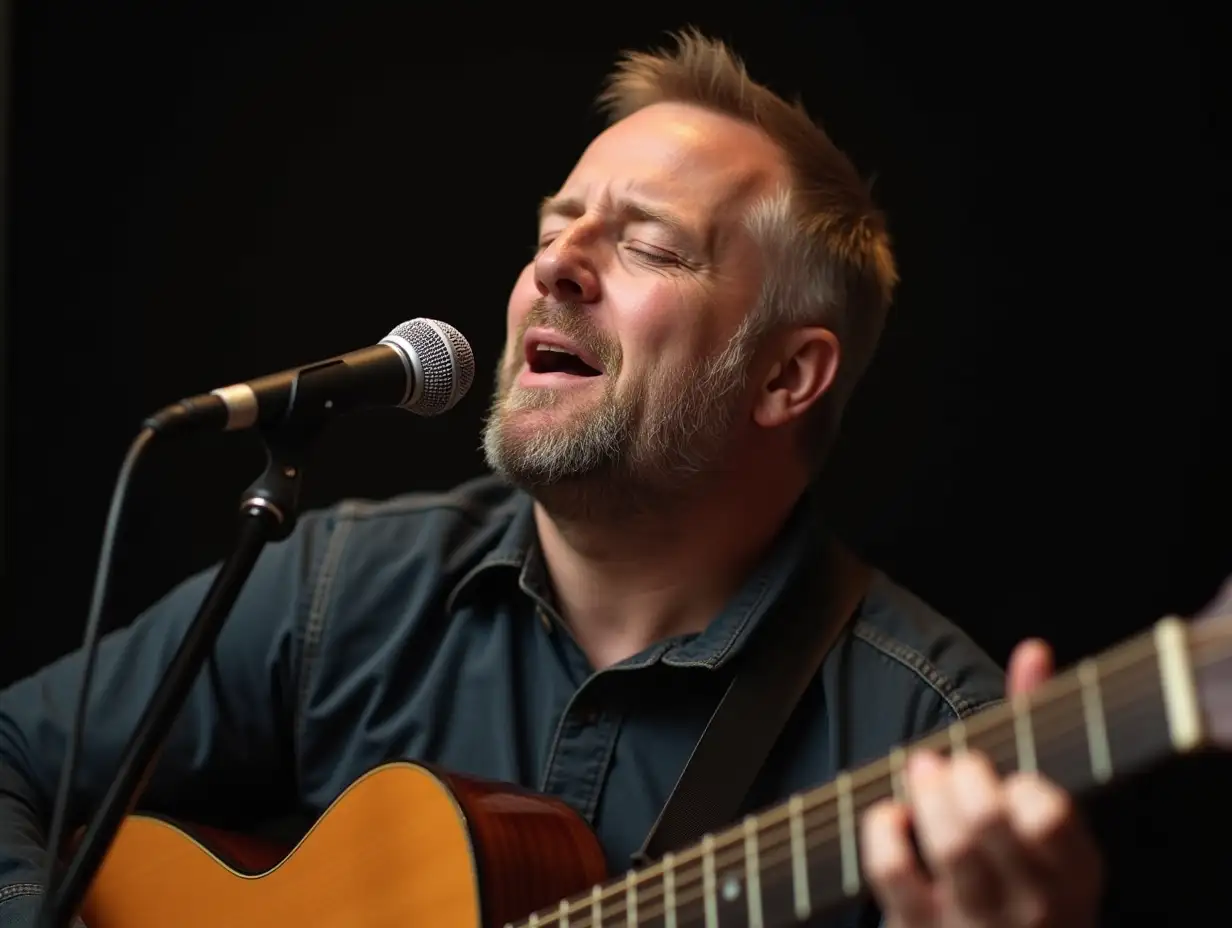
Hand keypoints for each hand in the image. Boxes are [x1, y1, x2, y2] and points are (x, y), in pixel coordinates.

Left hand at [860, 639, 1102, 926]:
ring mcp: (976, 924)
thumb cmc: (1019, 869)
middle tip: (954, 762)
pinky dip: (883, 829)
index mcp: (1074, 870)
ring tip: (923, 771)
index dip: (1026, 786)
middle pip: (991, 821)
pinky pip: (893, 872)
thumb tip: (1033, 649)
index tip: (1012, 777)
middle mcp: (1034, 905)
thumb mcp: (1045, 815)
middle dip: (964, 773)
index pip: (1054, 818)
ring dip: (928, 793)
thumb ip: (1036, 728)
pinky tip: (894, 815)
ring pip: (950, 846)